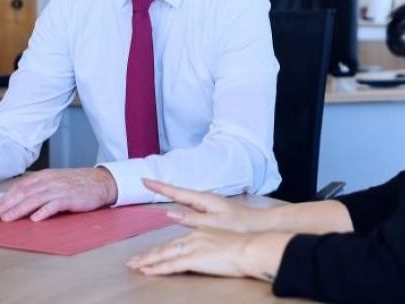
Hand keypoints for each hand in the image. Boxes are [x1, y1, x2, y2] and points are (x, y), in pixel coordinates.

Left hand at [0, 167, 117, 221]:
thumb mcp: (55, 181)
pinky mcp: (70, 198)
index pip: (19, 187)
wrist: (100, 182)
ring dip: (19, 210)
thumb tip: (18, 201)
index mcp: (44, 176)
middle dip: (7, 205)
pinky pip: (54, 205)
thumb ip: (38, 188)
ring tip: (8, 219)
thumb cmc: (76, 184)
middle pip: (24, 193)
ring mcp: (60, 189)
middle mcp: (49, 181)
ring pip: (35, 199)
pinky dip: (44, 211)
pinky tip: (35, 218)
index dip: (5, 198)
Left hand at [126, 227, 291, 280]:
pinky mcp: (195, 258)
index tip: (147, 255)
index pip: (174, 243)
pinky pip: (172, 265)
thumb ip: (209, 246)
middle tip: (132, 261)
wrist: (251, 249)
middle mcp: (194, 237)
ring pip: (164, 254)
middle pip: (165, 247)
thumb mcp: (222, 243)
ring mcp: (194, 247)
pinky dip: (158, 268)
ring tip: (134, 266)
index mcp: (200, 233)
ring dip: (147, 261)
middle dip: (147, 255)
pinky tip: (147, 271)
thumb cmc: (242, 248)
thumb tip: (205, 254)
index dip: (159, 250)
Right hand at [144, 178, 270, 232]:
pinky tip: (178, 204)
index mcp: (204, 200)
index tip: (144, 179)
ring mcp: (208, 204)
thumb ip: (192, 218)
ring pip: (184, 197)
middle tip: (144, 182)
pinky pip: (190, 204)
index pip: (176, 192)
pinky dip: (179, 201)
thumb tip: (169, 212)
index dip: (159, 186)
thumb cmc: (240, 224)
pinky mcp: (212, 211)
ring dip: (169, 193)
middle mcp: (205, 199)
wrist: (260, 224)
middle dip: (161, 187)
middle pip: (178, 192)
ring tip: (155, 189)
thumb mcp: (214, 223)